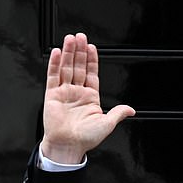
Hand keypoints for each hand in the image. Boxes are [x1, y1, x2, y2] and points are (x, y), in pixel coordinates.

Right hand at [41, 33, 134, 162]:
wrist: (69, 146)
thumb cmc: (86, 138)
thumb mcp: (107, 124)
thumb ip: (118, 113)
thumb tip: (131, 110)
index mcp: (90, 98)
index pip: (91, 74)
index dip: (92, 60)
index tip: (92, 47)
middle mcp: (77, 93)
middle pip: (78, 67)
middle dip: (79, 51)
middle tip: (80, 36)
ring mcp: (64, 92)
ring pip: (66, 68)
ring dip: (68, 53)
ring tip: (70, 39)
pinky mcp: (52, 95)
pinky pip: (53, 76)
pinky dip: (54, 64)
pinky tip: (56, 52)